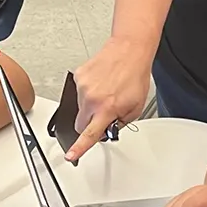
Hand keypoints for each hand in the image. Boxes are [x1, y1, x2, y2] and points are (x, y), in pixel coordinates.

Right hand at [69, 38, 151, 160]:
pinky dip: (89, 91)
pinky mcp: (78, 76)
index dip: (78, 148)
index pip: (89, 134)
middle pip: (80, 124)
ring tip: (106, 91)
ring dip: (91, 105)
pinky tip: (101, 83)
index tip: (70, 156)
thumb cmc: (135, 76)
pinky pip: (79, 92)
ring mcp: (83, 87)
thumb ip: (119, 123)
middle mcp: (92, 98)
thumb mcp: (136, 107)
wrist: (129, 50)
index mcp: (107, 109)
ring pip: (80, 107)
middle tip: (104, 113)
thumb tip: (106, 131)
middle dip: (90, 123)